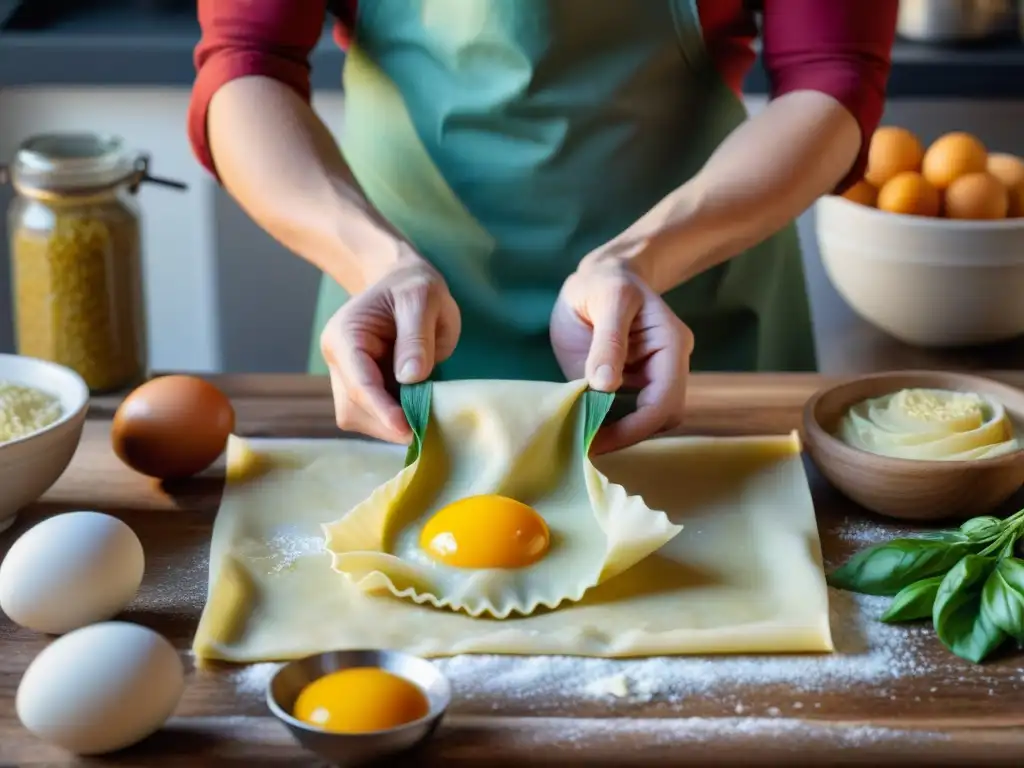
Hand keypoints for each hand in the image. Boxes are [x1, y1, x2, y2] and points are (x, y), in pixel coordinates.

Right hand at [320, 255, 460, 443]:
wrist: (404, 284)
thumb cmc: (413, 287)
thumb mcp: (422, 299)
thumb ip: (416, 337)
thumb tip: (411, 376)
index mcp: (345, 337)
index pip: (359, 382)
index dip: (382, 410)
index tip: (407, 429)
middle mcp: (339, 361)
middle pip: (354, 409)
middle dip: (388, 422)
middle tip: (429, 427)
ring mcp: (348, 377)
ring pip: (361, 418)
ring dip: (392, 425)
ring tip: (427, 417)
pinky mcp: (364, 389)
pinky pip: (375, 416)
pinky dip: (396, 420)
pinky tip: (419, 413)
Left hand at [550, 257, 692, 454]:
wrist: (600, 277)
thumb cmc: (606, 282)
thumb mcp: (608, 299)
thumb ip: (608, 340)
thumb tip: (605, 386)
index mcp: (671, 344)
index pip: (665, 400)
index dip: (635, 427)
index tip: (598, 440)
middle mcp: (667, 366)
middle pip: (661, 417)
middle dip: (627, 435)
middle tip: (585, 444)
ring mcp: (648, 378)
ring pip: (645, 421)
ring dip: (616, 434)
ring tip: (580, 437)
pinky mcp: (629, 385)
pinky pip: (624, 414)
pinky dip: (606, 425)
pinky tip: (582, 425)